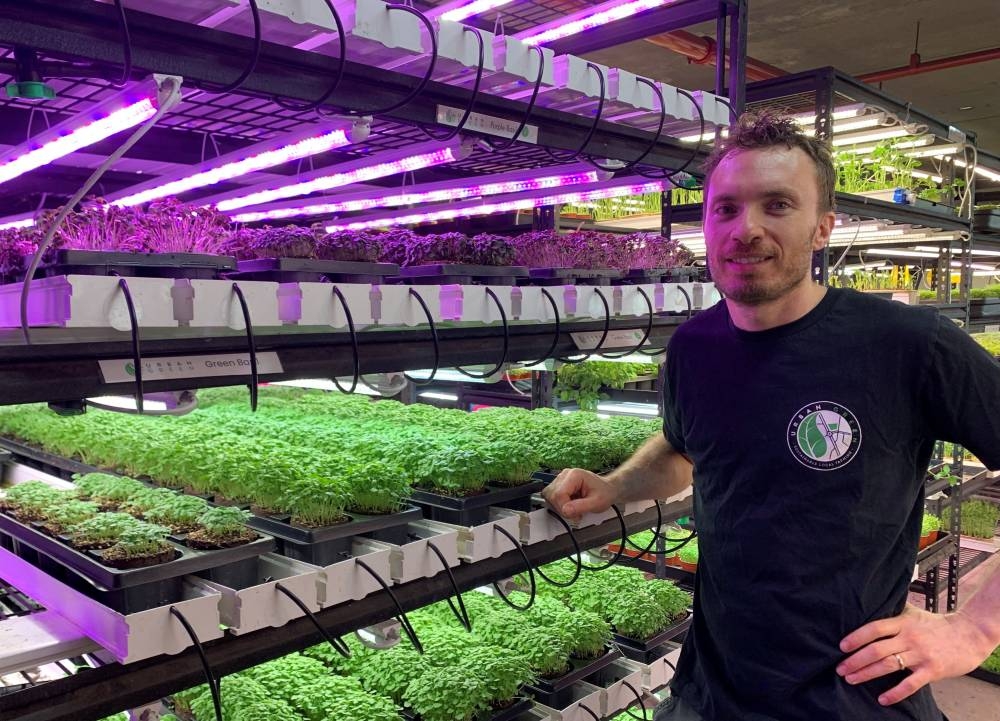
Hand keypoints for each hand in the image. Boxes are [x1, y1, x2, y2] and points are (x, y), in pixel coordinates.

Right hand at [541, 468, 617, 521]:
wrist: (607, 489)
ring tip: (573, 508)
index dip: (564, 508)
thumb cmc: (604, 492)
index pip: (559, 494)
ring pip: (549, 496)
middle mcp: (565, 475)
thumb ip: (581, 506)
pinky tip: (570, 504)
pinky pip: (552, 497)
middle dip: (562, 508)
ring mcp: (561, 479)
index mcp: (574, 475)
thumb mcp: (597, 502)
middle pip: (552, 495)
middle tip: (575, 513)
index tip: (575, 515)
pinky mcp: (559, 485)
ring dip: (560, 506)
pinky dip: (559, 504)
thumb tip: (565, 511)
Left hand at [837, 605, 994, 705]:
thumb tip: (868, 602)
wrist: (968, 635)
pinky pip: (910, 684)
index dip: (856, 637)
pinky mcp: (932, 670)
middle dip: (855, 660)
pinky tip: (882, 699)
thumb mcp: (912, 612)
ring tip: (851, 679)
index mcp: (902, 622)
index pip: (874, 628)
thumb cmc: (935, 624)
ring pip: (888, 665)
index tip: (841, 646)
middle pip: (876, 649)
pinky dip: (895, 693)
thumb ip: (892, 610)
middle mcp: (909, 637)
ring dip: (866, 673)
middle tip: (840, 668)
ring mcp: (920, 654)